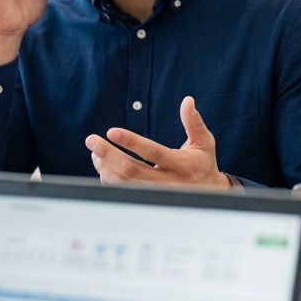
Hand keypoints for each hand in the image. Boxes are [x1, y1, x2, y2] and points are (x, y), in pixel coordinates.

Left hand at [87, 97, 230, 188]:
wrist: (208, 194)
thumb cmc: (203, 163)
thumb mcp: (204, 142)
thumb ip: (193, 122)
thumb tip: (187, 101)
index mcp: (180, 164)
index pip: (152, 152)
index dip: (131, 142)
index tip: (112, 131)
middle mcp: (166, 182)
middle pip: (131, 170)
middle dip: (108, 154)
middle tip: (91, 140)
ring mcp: (155, 193)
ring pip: (123, 183)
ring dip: (105, 166)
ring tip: (95, 151)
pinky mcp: (147, 199)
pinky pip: (122, 191)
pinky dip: (109, 178)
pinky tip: (103, 164)